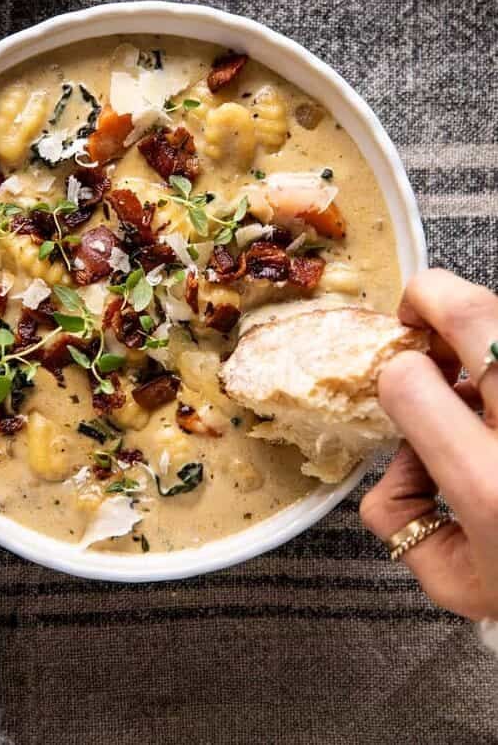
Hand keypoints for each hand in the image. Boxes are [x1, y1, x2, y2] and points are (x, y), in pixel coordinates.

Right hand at [361, 268, 497, 620]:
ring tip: (468, 364)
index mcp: (490, 487)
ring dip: (475, 321)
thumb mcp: (454, 580)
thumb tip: (400, 451)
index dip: (392, 374)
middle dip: (427, 300)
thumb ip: (399, 515)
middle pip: (470, 313)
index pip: (410, 382)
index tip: (399, 391)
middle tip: (417, 324)